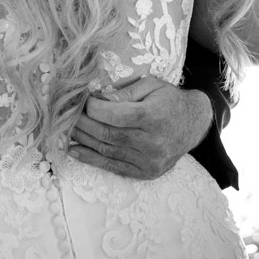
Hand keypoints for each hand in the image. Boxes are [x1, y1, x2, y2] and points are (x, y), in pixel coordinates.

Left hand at [67, 76, 212, 179]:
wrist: (193, 124)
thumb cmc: (168, 100)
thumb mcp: (151, 85)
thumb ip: (125, 93)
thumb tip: (98, 99)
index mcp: (153, 117)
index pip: (115, 115)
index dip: (93, 108)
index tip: (82, 100)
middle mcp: (152, 142)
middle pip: (107, 134)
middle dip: (82, 124)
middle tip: (66, 114)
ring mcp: (149, 160)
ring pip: (107, 151)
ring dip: (82, 140)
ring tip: (65, 129)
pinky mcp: (146, 172)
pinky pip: (113, 167)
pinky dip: (91, 159)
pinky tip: (74, 150)